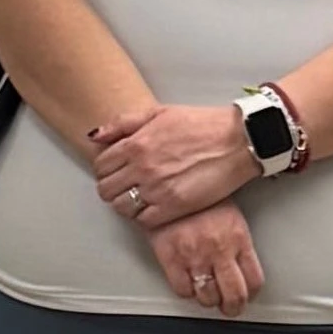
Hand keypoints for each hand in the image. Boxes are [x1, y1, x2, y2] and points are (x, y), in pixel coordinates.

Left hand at [89, 103, 253, 225]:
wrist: (238, 140)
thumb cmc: (202, 125)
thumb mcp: (160, 112)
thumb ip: (123, 123)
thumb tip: (94, 135)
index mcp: (136, 144)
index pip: (100, 166)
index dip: (105, 169)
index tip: (117, 171)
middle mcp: (142, 168)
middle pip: (106, 189)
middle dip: (112, 187)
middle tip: (127, 185)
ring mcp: (157, 189)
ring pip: (121, 207)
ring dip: (126, 204)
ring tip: (140, 197)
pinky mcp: (174, 206)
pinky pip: (144, 221)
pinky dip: (145, 217)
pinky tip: (154, 206)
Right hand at [145, 199, 262, 316]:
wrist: (166, 181)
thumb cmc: (198, 195)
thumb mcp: (230, 212)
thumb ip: (237, 241)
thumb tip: (241, 265)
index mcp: (238, 237)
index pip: (254, 280)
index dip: (251, 293)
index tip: (247, 294)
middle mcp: (219, 250)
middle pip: (234, 295)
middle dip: (233, 307)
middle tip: (230, 307)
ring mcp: (194, 255)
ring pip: (208, 297)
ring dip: (209, 300)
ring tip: (208, 295)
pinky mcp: (170, 258)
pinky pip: (182, 290)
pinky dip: (186, 290)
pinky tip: (188, 282)